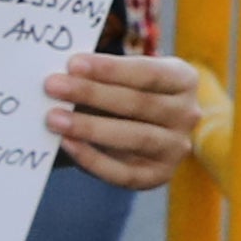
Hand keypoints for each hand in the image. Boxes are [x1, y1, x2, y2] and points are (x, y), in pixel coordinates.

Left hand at [42, 49, 207, 190]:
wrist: (145, 126)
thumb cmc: (128, 91)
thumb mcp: (125, 76)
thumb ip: (101, 74)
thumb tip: (63, 74)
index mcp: (184, 80)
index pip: (148, 72)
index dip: (110, 69)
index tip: (72, 64)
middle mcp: (187, 114)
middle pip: (139, 104)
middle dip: (92, 94)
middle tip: (52, 86)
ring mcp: (176, 148)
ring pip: (135, 137)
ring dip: (90, 128)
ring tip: (53, 118)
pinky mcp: (159, 176)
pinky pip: (125, 173)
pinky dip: (93, 159)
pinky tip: (67, 144)